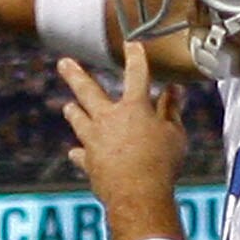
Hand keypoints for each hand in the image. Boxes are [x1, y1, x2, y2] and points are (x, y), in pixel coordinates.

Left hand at [59, 42, 187, 205]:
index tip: (132, 45)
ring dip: (74, 112)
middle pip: (88, 91)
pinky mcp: (89, 163)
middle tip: (63, 63)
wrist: (138, 195)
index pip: (136, 75)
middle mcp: (109, 119)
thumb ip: (172, 110)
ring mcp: (95, 140)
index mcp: (134, 107)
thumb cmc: (162, 164)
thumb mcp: (175, 134)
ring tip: (68, 106)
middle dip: (76, 74)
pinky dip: (79, 153)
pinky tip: (76, 153)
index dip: (136, 58)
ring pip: (79, 120)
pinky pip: (80, 155)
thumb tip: (174, 91)